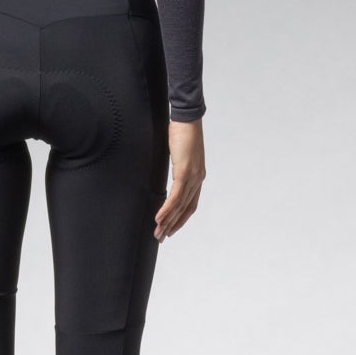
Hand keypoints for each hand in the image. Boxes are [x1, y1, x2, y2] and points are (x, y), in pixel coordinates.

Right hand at [154, 119, 204, 239]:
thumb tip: (166, 169)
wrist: (187, 117)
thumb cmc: (182, 131)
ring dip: (167, 221)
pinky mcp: (185, 172)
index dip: (181, 218)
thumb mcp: (177, 152)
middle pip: (185, 209)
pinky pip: (175, 196)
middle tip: (161, 237)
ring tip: (157, 232)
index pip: (191, 204)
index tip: (171, 228)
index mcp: (197, 176)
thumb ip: (175, 164)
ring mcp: (192, 176)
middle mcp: (198, 179)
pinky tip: (158, 218)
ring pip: (179, 206)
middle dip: (173, 225)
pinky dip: (167, 209)